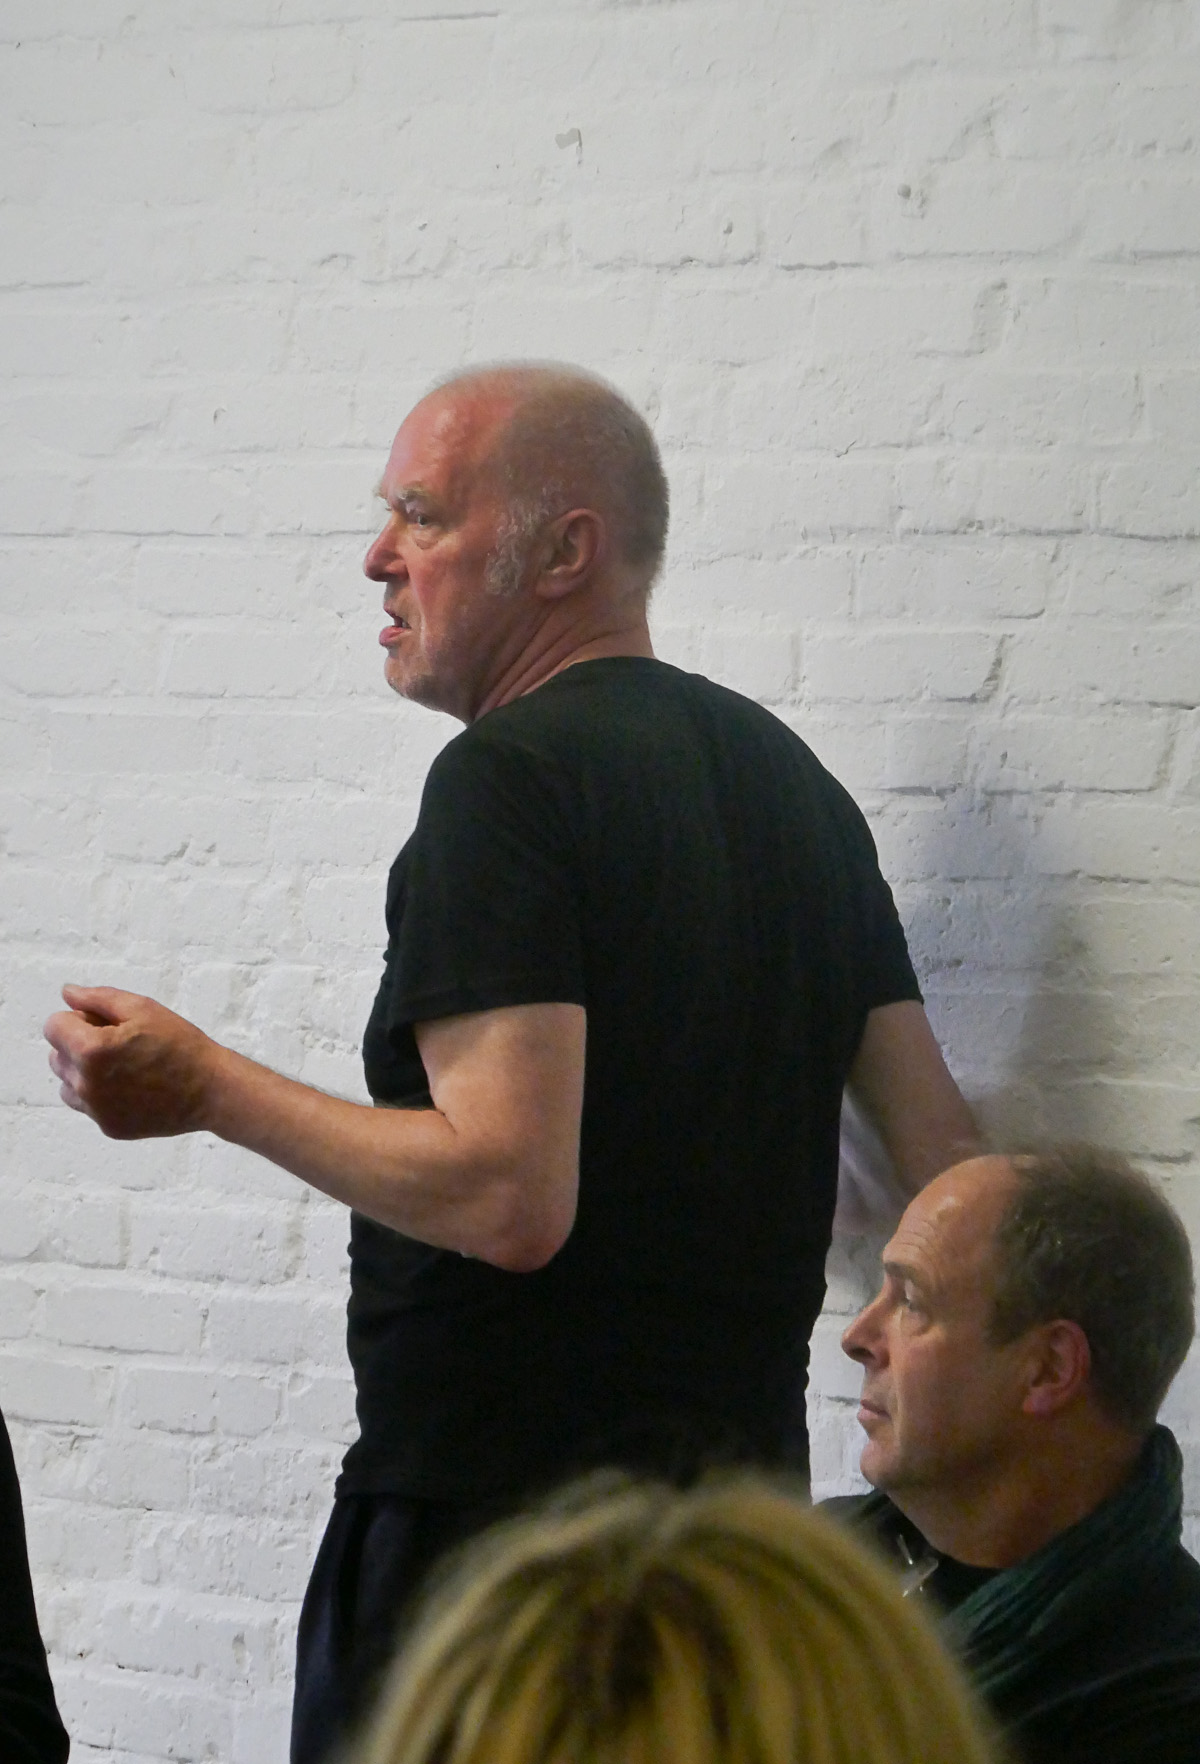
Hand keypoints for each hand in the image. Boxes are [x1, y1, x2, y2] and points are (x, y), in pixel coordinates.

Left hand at [44, 985, 218, 1139]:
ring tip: (122, 1067)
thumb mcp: (143, 1008)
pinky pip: (87, 1105)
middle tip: (118, 1043)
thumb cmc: (180, 1044)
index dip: (78, 1019)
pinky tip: (131, 1087)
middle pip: (57, 1055)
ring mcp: (95, 1110)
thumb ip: (98, 998)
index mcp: (90, 1050)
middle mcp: (85, 1083)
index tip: (105, 1023)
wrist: (210, 1090)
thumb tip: (67, 993)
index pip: (53, 1026)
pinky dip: (100, 1094)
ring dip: (84, 1071)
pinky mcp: (107, 1127)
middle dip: (78, 1044)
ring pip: (67, 1082)